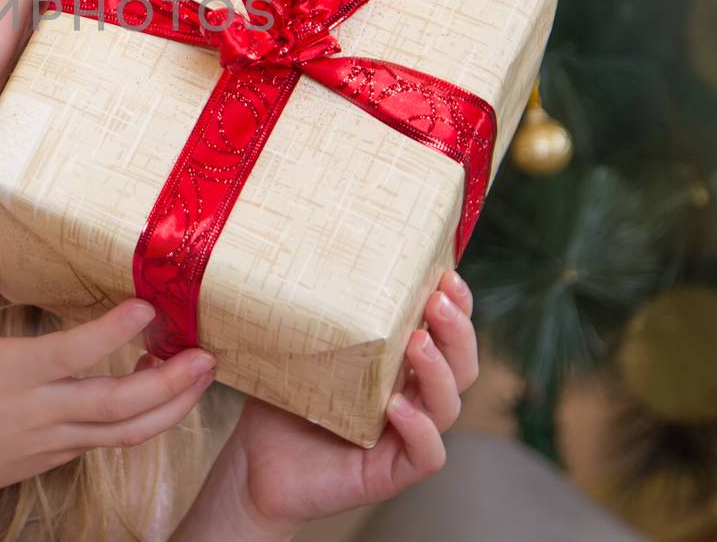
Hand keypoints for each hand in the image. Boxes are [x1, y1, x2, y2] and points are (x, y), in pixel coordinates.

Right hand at [0, 222, 218, 517]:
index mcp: (12, 375)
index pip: (70, 354)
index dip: (111, 334)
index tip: (146, 307)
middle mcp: (40, 411)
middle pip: (117, 404)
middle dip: (168, 382)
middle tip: (205, 354)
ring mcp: (56, 439)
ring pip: (127, 431)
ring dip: (173, 405)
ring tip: (203, 372)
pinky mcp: (62, 454)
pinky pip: (114, 440)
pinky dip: (148, 418)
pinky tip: (165, 389)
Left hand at [175, 269, 479, 538]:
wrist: (254, 463)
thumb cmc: (282, 399)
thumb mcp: (299, 346)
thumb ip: (312, 309)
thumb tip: (301, 245)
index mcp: (399, 363)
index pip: (444, 332)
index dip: (457, 305)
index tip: (446, 273)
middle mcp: (413, 395)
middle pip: (461, 365)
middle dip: (457, 331)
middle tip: (436, 302)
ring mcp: (406, 435)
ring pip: (449, 405)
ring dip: (439, 372)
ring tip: (416, 343)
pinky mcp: (393, 471)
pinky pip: (427, 453)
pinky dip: (420, 429)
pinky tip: (398, 407)